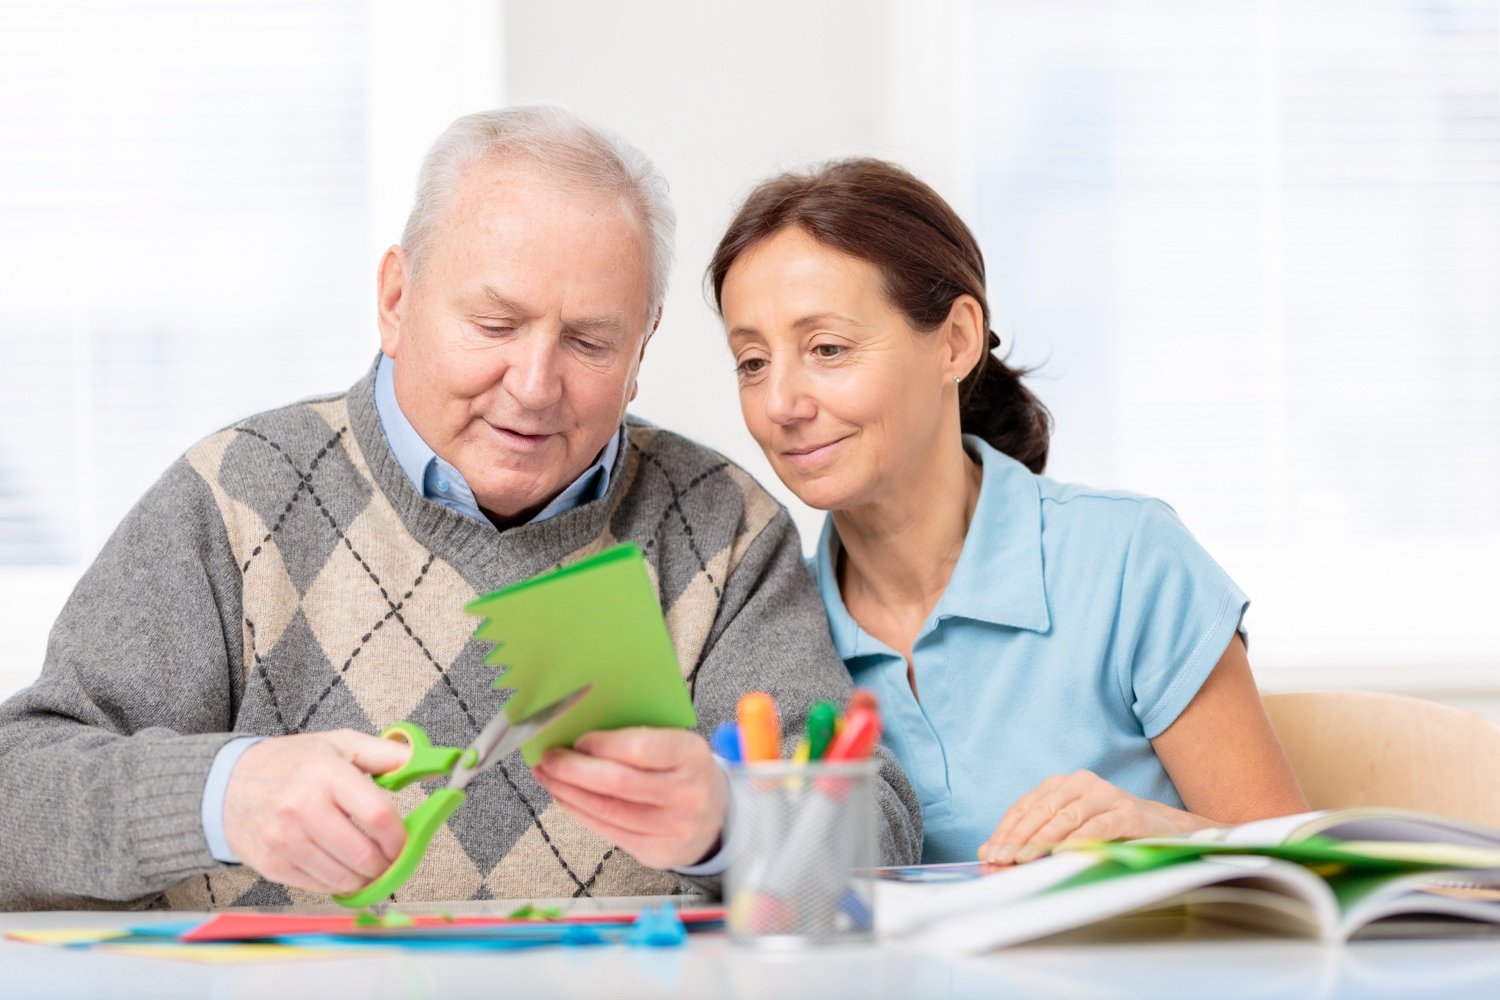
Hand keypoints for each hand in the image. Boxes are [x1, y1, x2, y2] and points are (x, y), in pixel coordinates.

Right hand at [223, 730, 409, 893]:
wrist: (228, 785)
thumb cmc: (292, 763)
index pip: (378, 815)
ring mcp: (284, 840)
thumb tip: (428, 762)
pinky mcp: (272, 864)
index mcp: (325, 774)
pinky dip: (338, 882)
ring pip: (344, 878)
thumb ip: (387, 754)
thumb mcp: (340, 744)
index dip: (400, 836)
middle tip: (390, 857)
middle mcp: (302, 808)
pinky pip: (320, 887)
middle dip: (387, 863)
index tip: (405, 840)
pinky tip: (340, 866)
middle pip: (364, 855)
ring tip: (368, 864)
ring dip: (365, 878)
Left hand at [530, 728, 725, 869]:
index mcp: (691, 756)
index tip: (576, 740)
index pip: (639, 749)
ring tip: (548, 777)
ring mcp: (673, 827)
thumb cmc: (684, 771)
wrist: (716, 817)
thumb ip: (638, 737)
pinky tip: (565, 798)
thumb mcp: (675, 744)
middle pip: (617, 783)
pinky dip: (580, 813)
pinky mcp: (657, 852)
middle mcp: (687, 794)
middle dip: (573, 770)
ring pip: (607, 811)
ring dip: (568, 792)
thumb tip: (579, 736)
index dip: (601, 745)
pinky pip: (608, 831)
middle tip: (549, 759)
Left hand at [979, 770, 1208, 863]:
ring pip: (1066, 816)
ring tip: (1024, 859)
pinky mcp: (1127, 811)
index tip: (990, 853)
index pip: (1025, 806)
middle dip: (1019, 837)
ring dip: (1042, 839)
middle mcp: (1081, 783)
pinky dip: (1077, 840)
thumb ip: (1029, 837)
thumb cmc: (1106, 828)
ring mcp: (1105, 795)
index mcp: (1062, 784)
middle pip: (1042, 810)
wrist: (1160, 827)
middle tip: (1004, 859)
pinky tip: (1062, 853)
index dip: (1006, 829)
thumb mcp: (1065, 830)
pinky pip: (1097, 826)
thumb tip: (987, 852)